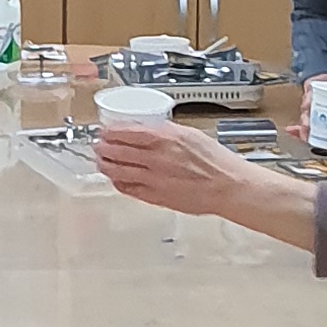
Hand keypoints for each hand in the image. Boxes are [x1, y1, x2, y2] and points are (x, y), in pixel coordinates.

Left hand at [92, 119, 278, 222]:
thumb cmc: (216, 161)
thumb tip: (149, 130)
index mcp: (165, 139)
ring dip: (105, 165)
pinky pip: (129, 189)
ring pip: (119, 171)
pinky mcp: (156, 196)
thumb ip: (167, 132)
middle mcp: (156, 158)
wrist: (228, 187)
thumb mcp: (191, 134)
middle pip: (118, 151)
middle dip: (103, 148)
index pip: (127, 132)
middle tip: (97, 146)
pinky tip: (115, 179)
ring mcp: (154, 179)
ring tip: (100, 162)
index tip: (105, 131)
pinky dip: (119, 183)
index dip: (111, 132)